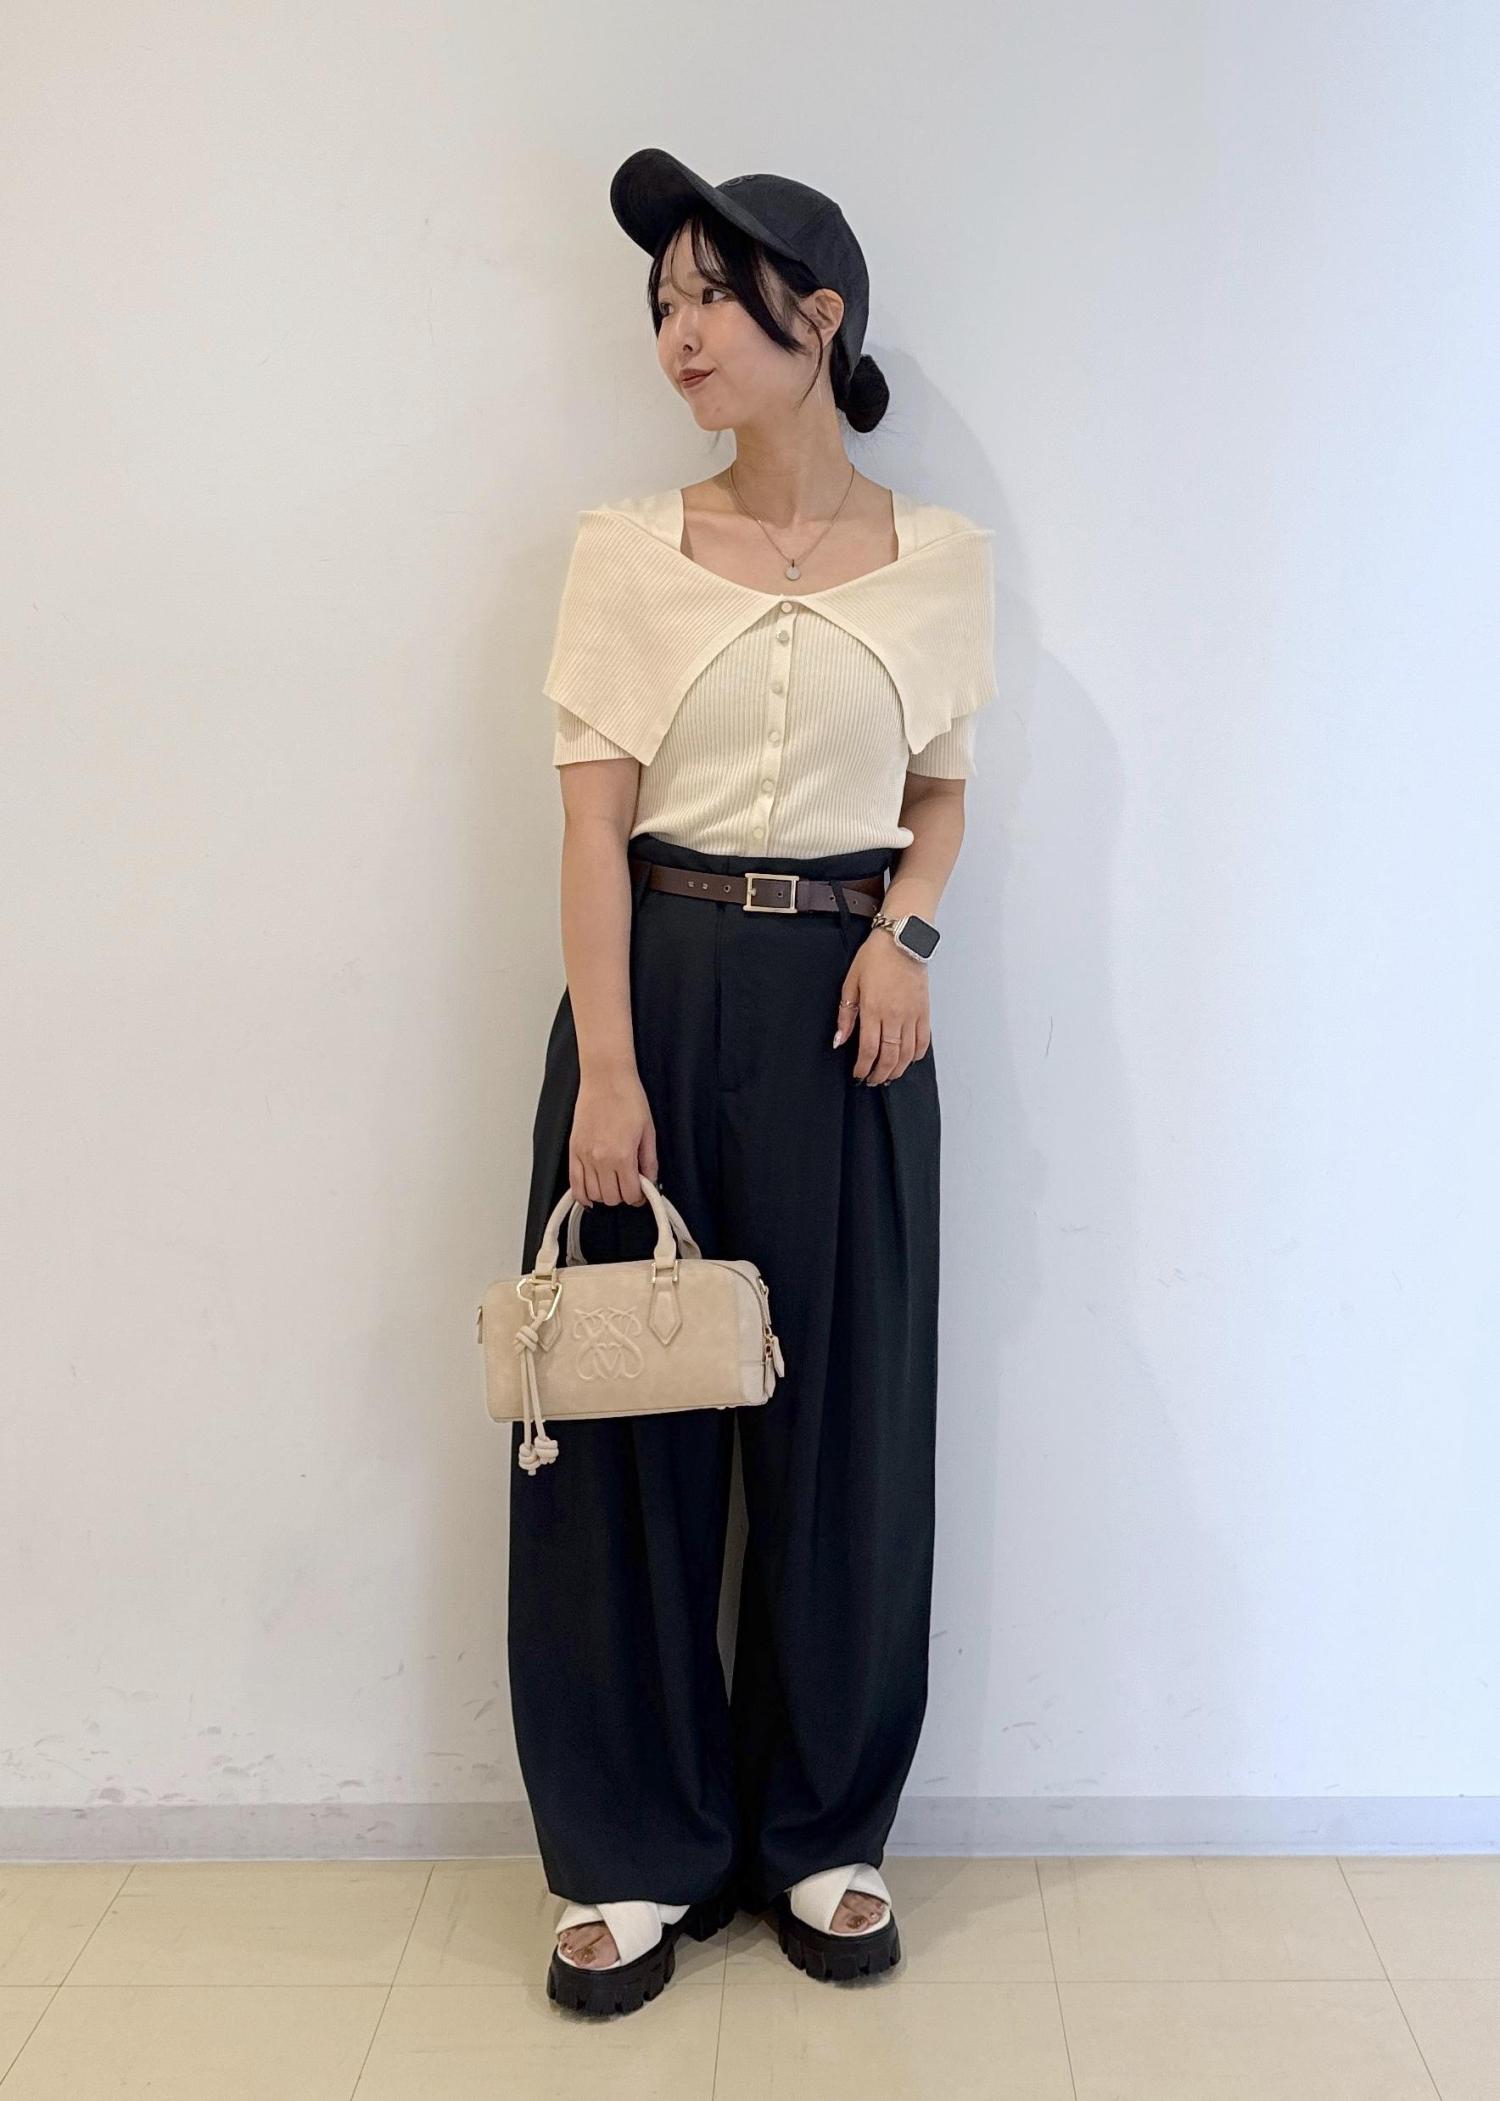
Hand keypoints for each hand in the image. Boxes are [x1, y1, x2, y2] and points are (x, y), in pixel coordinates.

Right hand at [569, 1070, 657, 1205]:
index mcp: (622, 1155)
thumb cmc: (627, 1098)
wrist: (606, 1079)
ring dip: (604, 1195)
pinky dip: (582, 1195)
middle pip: (611, 1198)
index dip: (639, 1197)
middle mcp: (601, 1159)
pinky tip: (590, 1195)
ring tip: (613, 1184)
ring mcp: (584, 1156)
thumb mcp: (648, 1131)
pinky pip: (574, 1184)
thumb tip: (650, 1181)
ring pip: (593, 1195)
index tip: (641, 1192)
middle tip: (629, 1185)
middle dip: (623, 1196)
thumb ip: (649, 1161)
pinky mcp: (574, 1150)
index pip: (630, 1194)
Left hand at [832, 931, 930, 1083]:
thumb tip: (839, 1040)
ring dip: (897, 1069)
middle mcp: (895, 1016)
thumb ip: (845, 1015)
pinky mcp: (924, 1011)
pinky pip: (923, 1041)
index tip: (858, 1075)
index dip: (863, 1067)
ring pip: (907, 1053)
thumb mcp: (851, 983)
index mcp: (873, 1009)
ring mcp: (912, 1015)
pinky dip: (916, 1055)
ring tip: (888, 1076)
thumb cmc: (875, 958)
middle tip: (872, 1080)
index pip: (869, 1049)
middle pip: (889, 1057)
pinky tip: (908, 1060)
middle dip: (880, 1074)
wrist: (902, 940)